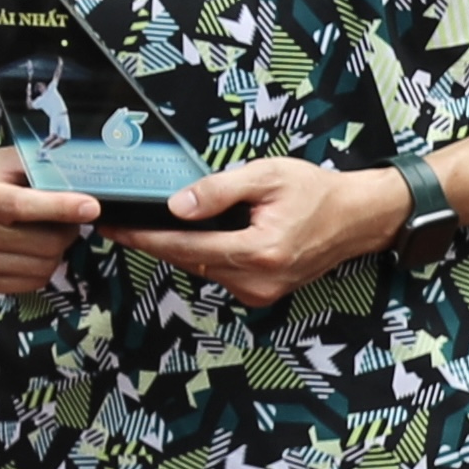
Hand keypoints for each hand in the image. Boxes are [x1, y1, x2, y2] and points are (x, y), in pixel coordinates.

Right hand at [0, 143, 103, 295]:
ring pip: (41, 267)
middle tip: (64, 219)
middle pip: (41, 243)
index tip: (91, 207)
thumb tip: (83, 181)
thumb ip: (38, 167)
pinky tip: (27, 249)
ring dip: (54, 251)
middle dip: (65, 230)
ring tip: (43, 233)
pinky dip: (39, 267)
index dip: (60, 207)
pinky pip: (29, 283)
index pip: (21, 205)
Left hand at [131, 157, 406, 308]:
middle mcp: (258, 281)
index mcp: (258, 252)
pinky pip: (218, 273)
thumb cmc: (314, 191)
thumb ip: (219, 190)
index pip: (185, 247)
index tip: (111, 228)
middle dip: (150, 242)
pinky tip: (184, 236)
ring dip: (173, 249)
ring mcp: (262, 292)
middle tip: (116, 223)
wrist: (357, 217)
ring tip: (143, 226)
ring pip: (200, 269)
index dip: (144, 237)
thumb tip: (177, 207)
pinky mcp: (264, 292)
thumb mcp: (265, 176)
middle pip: (187, 261)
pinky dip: (198, 255)